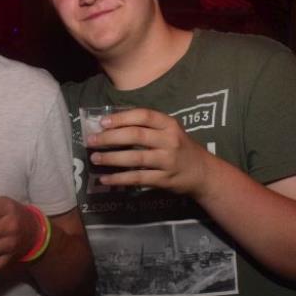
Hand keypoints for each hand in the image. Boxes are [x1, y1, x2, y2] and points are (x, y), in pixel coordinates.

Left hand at [85, 108, 211, 195]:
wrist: (204, 173)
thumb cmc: (181, 148)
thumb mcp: (170, 131)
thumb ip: (148, 127)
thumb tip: (112, 124)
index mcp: (169, 124)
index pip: (143, 115)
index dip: (121, 118)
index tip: (102, 122)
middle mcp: (169, 140)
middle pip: (136, 135)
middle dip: (110, 138)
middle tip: (91, 141)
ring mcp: (167, 161)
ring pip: (135, 158)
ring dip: (111, 158)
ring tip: (95, 159)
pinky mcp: (165, 179)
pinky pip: (138, 178)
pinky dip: (120, 179)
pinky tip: (105, 179)